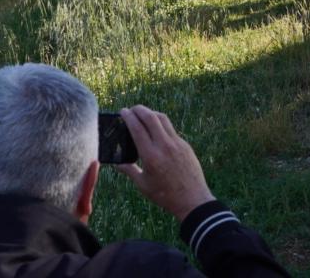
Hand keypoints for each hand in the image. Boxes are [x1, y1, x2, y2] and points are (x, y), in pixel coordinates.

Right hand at [117, 106, 215, 223]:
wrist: (192, 200)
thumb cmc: (165, 195)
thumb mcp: (143, 185)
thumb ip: (129, 170)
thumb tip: (116, 163)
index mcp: (151, 156)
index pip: (137, 128)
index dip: (129, 117)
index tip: (123, 111)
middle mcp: (164, 146)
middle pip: (151, 117)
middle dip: (139, 109)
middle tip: (131, 109)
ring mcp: (177, 143)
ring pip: (163, 119)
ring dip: (151, 113)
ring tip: (143, 115)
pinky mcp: (185, 145)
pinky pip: (171, 129)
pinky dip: (161, 124)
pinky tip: (157, 129)